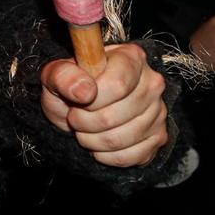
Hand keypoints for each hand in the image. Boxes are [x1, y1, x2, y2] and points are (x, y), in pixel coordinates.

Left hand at [40, 43, 169, 167]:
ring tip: (84, 128)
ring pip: (118, 140)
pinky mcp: (158, 138)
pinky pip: (127, 157)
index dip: (91, 100)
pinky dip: (104, 155)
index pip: (117, 85)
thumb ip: (63, 76)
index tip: (78, 100)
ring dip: (90, 140)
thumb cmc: (72, 87)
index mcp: (131, 58)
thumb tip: (85, 91)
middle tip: (76, 116)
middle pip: (114, 116)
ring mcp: (158, 112)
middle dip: (84, 122)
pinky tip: (98, 143)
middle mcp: (152, 83)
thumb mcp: (56, 75)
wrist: (79, 108)